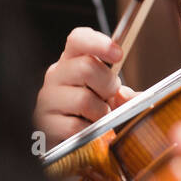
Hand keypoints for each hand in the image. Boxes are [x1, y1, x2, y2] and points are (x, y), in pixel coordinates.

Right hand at [34, 27, 138, 146]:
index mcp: (71, 61)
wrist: (67, 141)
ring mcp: (48, 99)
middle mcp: (56, 75)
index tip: (118, 54)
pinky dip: (90, 130)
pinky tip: (87, 130)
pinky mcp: (46, 124)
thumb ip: (123, 94)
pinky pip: (76, 126)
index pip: (78, 39)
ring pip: (83, 99)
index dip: (99, 43)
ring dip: (100, 112)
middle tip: (109, 97)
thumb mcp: (108, 97)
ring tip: (97, 117)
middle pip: (86, 66)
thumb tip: (134, 97)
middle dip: (107, 84)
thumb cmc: (87, 112)